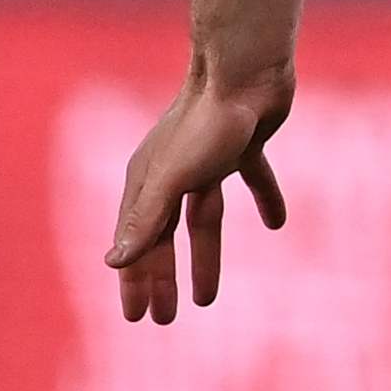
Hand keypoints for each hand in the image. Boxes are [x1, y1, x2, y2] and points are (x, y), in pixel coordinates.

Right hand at [103, 68, 291, 325]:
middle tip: (166, 320)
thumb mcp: (175, 176)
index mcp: (147, 184)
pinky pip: (254, 181)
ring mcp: (207, 161)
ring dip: (204, 257)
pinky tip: (277, 224)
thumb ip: (146, 219)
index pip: (137, 244)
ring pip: (204, 220)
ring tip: (207, 300)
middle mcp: (172, 175)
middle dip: (163, 279)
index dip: (135, 281)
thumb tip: (112, 263)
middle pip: (164, 239)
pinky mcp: (244, 146)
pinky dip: (264, 201)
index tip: (136, 318)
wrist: (246, 71)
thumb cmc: (208, 123)